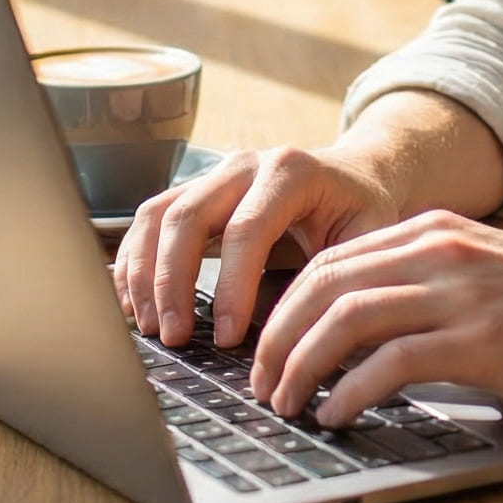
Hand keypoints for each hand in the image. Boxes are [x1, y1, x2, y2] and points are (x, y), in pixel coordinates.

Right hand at [113, 143, 401, 349]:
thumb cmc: (363, 212)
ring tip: (149, 328)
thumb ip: (338, 276)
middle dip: (174, 283)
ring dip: (145, 274)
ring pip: (159, 214)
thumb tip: (303, 338)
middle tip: (174, 339)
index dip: (230, 286)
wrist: (357, 175)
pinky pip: (150, 218)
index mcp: (291, 171)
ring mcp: (215, 174)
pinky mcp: (195, 191)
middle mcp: (246, 164)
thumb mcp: (368, 238)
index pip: (247, 228)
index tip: (227, 338)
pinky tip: (134, 303)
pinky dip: (134, 260)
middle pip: (189, 216)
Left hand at [251, 210, 502, 425]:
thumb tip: (360, 333)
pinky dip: (349, 392)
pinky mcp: (480, 340)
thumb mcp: (486, 276)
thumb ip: (428, 286)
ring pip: (345, 318)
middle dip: (277, 338)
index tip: (265, 351)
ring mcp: (460, 292)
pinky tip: (337, 416)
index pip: (332, 259)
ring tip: (285, 406)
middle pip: (324, 283)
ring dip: (300, 366)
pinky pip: (389, 361)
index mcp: (437, 232)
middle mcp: (441, 250)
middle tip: (260, 385)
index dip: (285, 307)